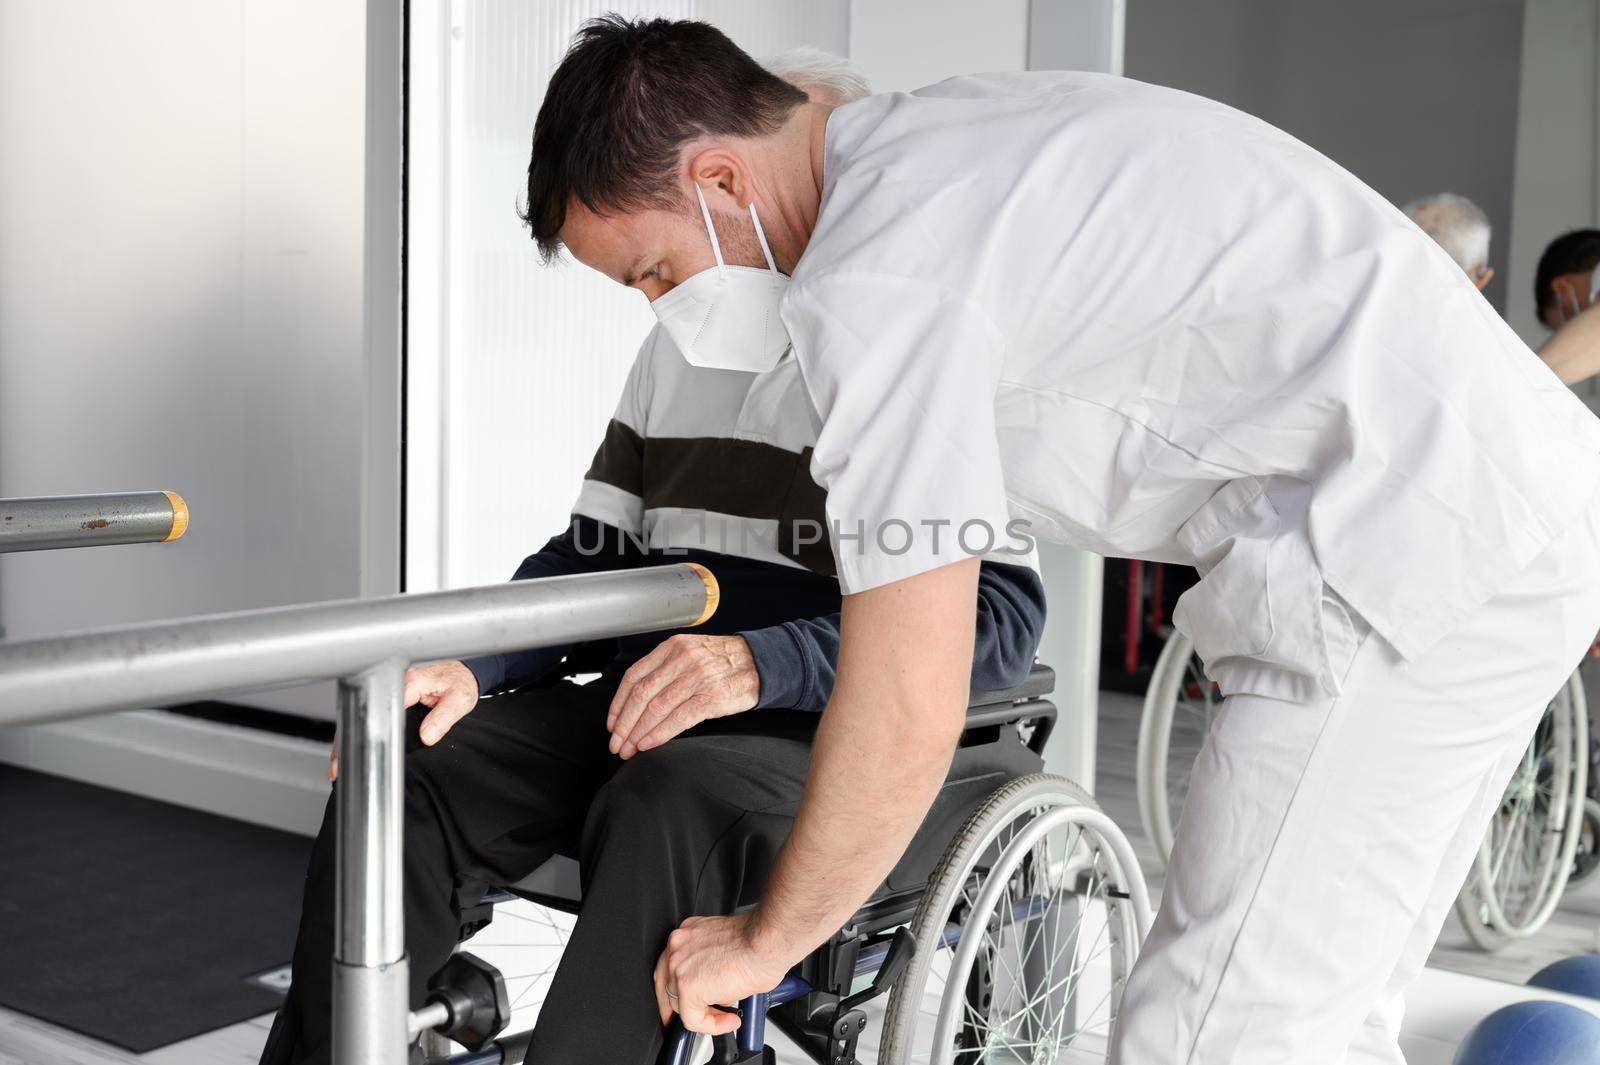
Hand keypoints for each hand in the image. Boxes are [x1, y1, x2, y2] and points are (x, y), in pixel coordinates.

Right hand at [328, 660, 479, 780]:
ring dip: (350, 735)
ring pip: (363, 712)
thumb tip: (427, 736)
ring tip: (340, 762)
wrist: (464, 670)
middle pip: (365, 710)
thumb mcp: (460, 699)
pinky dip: (361, 728)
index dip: (371, 731)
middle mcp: (396, 680)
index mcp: (411, 681)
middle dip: (349, 737)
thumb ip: (444, 717)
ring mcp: (390, 685)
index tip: (362, 750)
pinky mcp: (390, 691)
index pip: (383, 707)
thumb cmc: (461, 681)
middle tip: (339, 764)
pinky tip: (354, 745)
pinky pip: (371, 710)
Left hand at [607, 634, 758, 757]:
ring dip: (638, 733)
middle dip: (624, 724)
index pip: (634, 677)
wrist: (761, 663)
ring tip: (629, 748)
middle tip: (616, 743)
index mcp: (672, 648)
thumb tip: (636, 702)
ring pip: (656, 708)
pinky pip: (678, 719)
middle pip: (641, 695)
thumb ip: (665, 670)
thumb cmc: (723, 663)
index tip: (611, 724)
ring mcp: (697, 678)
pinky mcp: (712, 697)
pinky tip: (649, 744)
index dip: (618, 704)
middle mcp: (682, 660)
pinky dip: (659, 734)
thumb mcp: (690, 653)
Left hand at [654, 912, 792, 1034]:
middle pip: (667, 985)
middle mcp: (678, 946)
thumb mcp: (724, 948)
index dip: (678, 987)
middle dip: (682, 1006)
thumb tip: (717, 988)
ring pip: (680, 1005)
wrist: (766, 942)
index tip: (688, 1000)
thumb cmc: (757, 941)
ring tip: (727, 1017)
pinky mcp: (688, 987)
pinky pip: (691, 1019)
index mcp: (686, 934)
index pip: (671, 967)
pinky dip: (710, 1027)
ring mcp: (679, 966)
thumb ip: (710, 965)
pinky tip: (729, 1021)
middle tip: (701, 1017)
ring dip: (705, 1016)